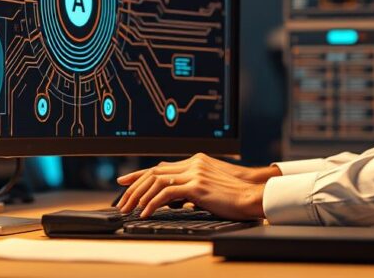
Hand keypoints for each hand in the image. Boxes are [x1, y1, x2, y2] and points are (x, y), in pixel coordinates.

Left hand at [115, 153, 277, 219]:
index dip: (140, 174)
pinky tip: (146, 212)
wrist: (251, 196)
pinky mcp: (197, 185)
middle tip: (122, 200)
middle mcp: (193, 163)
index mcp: (195, 161)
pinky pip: (166, 193)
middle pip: (155, 172)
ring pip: (157, 181)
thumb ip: (191, 188)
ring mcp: (195, 172)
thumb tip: (175, 198)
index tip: (125, 182)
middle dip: (134, 186)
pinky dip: (152, 203)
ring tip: (130, 209)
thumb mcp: (208, 188)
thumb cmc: (232, 196)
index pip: (161, 166)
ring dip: (139, 196)